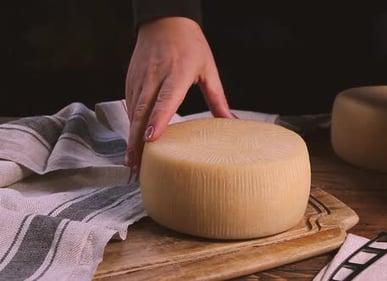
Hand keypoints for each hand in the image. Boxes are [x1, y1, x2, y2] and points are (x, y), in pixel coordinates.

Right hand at [125, 17, 233, 166]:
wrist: (164, 20)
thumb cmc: (190, 45)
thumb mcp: (208, 69)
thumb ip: (218, 99)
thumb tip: (232, 122)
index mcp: (177, 74)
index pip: (165, 100)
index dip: (157, 120)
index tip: (150, 140)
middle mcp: (155, 77)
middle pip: (141, 112)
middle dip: (137, 140)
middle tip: (136, 165)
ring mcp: (140, 78)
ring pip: (132, 111)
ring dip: (131, 136)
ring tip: (133, 160)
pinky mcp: (131, 79)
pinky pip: (129, 105)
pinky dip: (130, 124)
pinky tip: (133, 140)